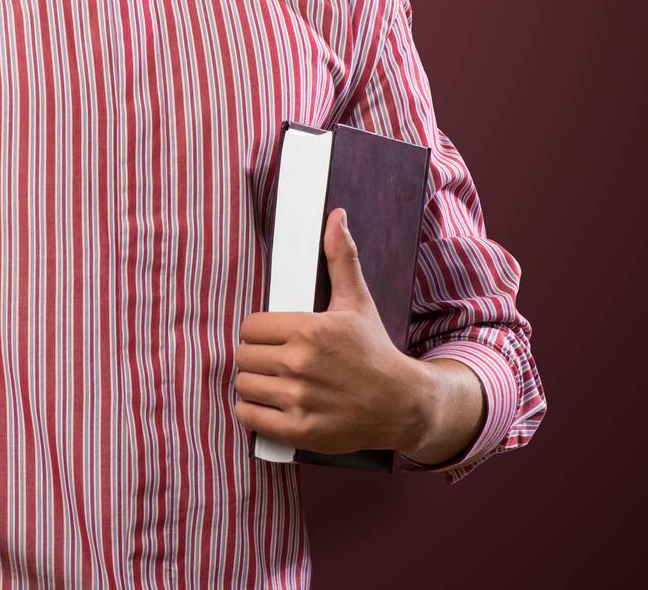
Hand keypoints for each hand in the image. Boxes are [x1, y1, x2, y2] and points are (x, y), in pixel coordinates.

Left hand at [234, 206, 423, 454]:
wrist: (403, 404)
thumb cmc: (374, 350)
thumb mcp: (357, 301)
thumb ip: (341, 258)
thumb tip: (336, 216)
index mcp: (308, 329)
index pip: (249, 326)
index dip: (258, 332)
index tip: (272, 338)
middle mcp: (301, 364)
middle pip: (244, 355)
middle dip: (255, 357)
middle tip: (273, 361)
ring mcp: (301, 399)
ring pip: (244, 384)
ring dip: (253, 384)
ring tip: (272, 382)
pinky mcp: (300, 431)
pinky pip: (250, 417)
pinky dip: (252, 412)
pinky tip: (268, 405)